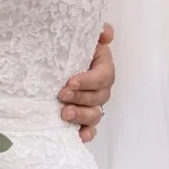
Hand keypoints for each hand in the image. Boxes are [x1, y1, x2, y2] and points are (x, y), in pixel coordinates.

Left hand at [58, 22, 113, 142]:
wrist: (63, 57)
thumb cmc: (75, 47)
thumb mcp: (85, 37)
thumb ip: (98, 33)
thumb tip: (107, 32)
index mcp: (104, 67)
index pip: (101, 77)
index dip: (87, 81)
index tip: (69, 82)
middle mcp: (102, 88)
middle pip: (97, 98)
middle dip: (80, 98)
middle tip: (62, 95)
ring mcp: (95, 103)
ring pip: (94, 114)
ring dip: (81, 116)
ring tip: (64, 114)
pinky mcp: (86, 115)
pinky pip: (91, 127)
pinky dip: (87, 133)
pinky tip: (80, 136)